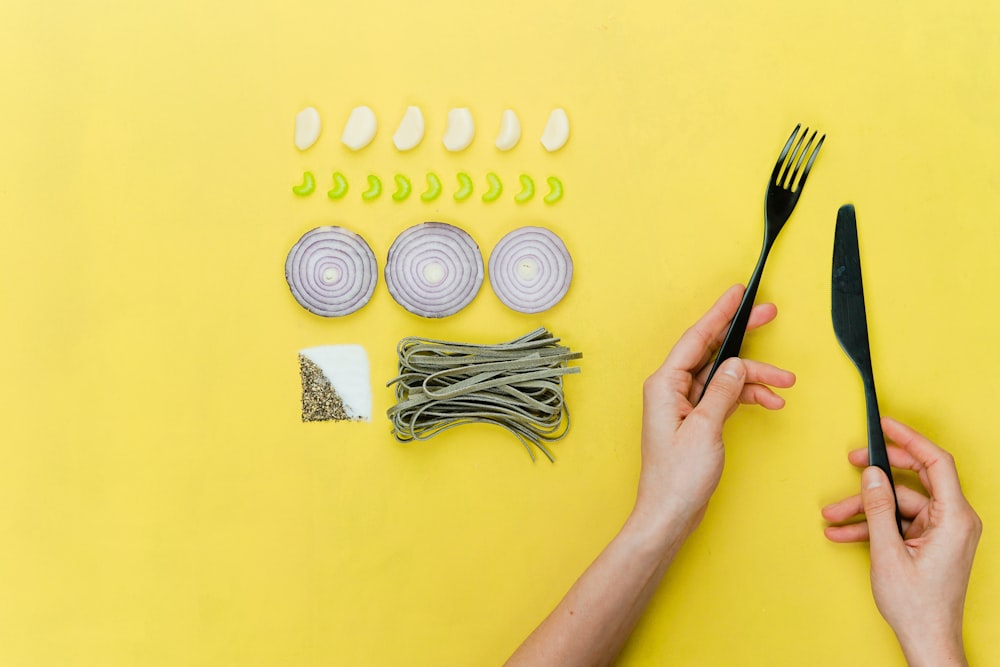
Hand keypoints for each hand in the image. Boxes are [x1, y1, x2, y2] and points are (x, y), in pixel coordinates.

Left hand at [634, 284, 794, 537]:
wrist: (669, 515)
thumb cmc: (677, 478)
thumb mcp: (705, 429)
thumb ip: (722, 392)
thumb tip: (736, 364)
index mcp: (665, 384)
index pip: (696, 338)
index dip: (719, 313)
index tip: (738, 293)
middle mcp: (671, 389)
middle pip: (711, 351)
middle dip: (742, 334)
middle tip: (770, 314)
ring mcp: (684, 404)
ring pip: (724, 375)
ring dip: (754, 376)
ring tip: (787, 381)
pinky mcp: (696, 420)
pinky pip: (725, 395)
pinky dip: (748, 396)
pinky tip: (771, 401)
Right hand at [822, 417, 981, 665]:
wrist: (928, 640)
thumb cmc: (917, 605)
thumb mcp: (888, 552)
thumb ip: (879, 507)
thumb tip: (871, 472)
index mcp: (954, 518)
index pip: (936, 463)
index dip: (910, 438)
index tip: (885, 425)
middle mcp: (953, 520)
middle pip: (915, 479)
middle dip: (879, 473)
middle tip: (852, 460)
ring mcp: (942, 531)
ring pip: (899, 504)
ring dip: (865, 507)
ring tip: (832, 515)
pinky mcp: (930, 542)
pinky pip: (899, 522)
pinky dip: (872, 525)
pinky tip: (844, 532)